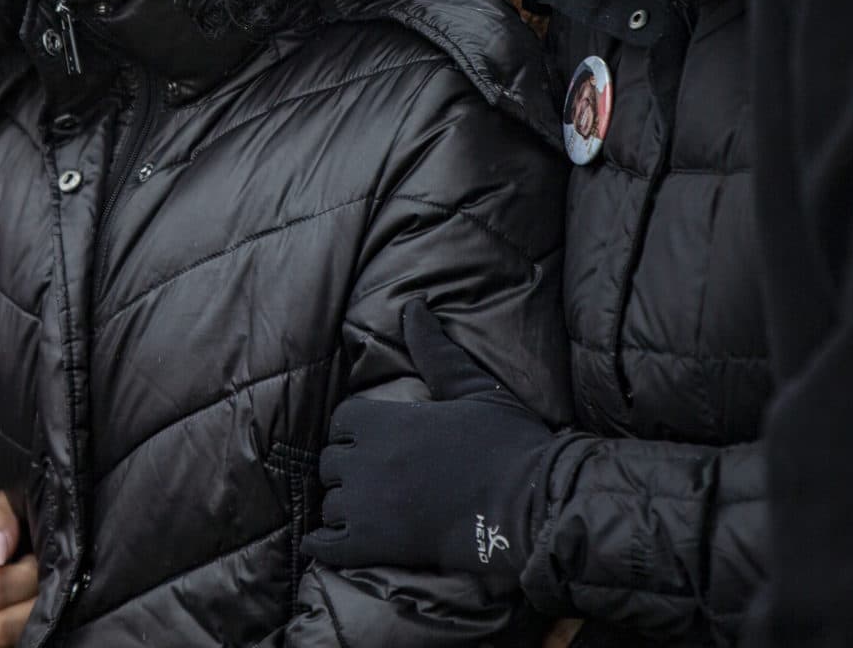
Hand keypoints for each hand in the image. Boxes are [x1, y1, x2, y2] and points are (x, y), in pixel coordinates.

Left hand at [302, 300, 558, 595]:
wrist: (529, 504)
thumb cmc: (506, 442)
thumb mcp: (471, 386)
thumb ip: (433, 349)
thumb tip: (412, 306)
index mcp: (386, 421)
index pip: (342, 420)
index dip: (357, 429)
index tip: (376, 438)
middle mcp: (367, 460)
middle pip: (331, 461)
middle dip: (348, 467)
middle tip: (374, 476)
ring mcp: (367, 506)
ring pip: (330, 504)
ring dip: (343, 506)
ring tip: (368, 510)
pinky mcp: (374, 546)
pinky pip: (325, 546)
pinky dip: (324, 545)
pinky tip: (332, 543)